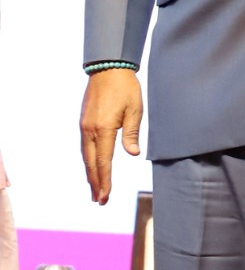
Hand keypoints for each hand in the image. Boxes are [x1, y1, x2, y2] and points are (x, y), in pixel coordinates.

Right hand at [79, 69, 143, 206]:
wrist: (108, 68)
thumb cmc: (126, 88)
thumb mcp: (135, 110)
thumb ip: (131, 133)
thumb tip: (133, 154)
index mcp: (103, 129)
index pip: (104, 162)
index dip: (105, 181)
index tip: (105, 197)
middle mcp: (90, 130)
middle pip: (91, 163)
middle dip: (95, 183)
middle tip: (99, 200)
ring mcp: (84, 126)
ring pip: (86, 156)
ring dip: (91, 173)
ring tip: (95, 189)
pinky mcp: (84, 122)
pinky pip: (85, 146)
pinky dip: (88, 160)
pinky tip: (92, 166)